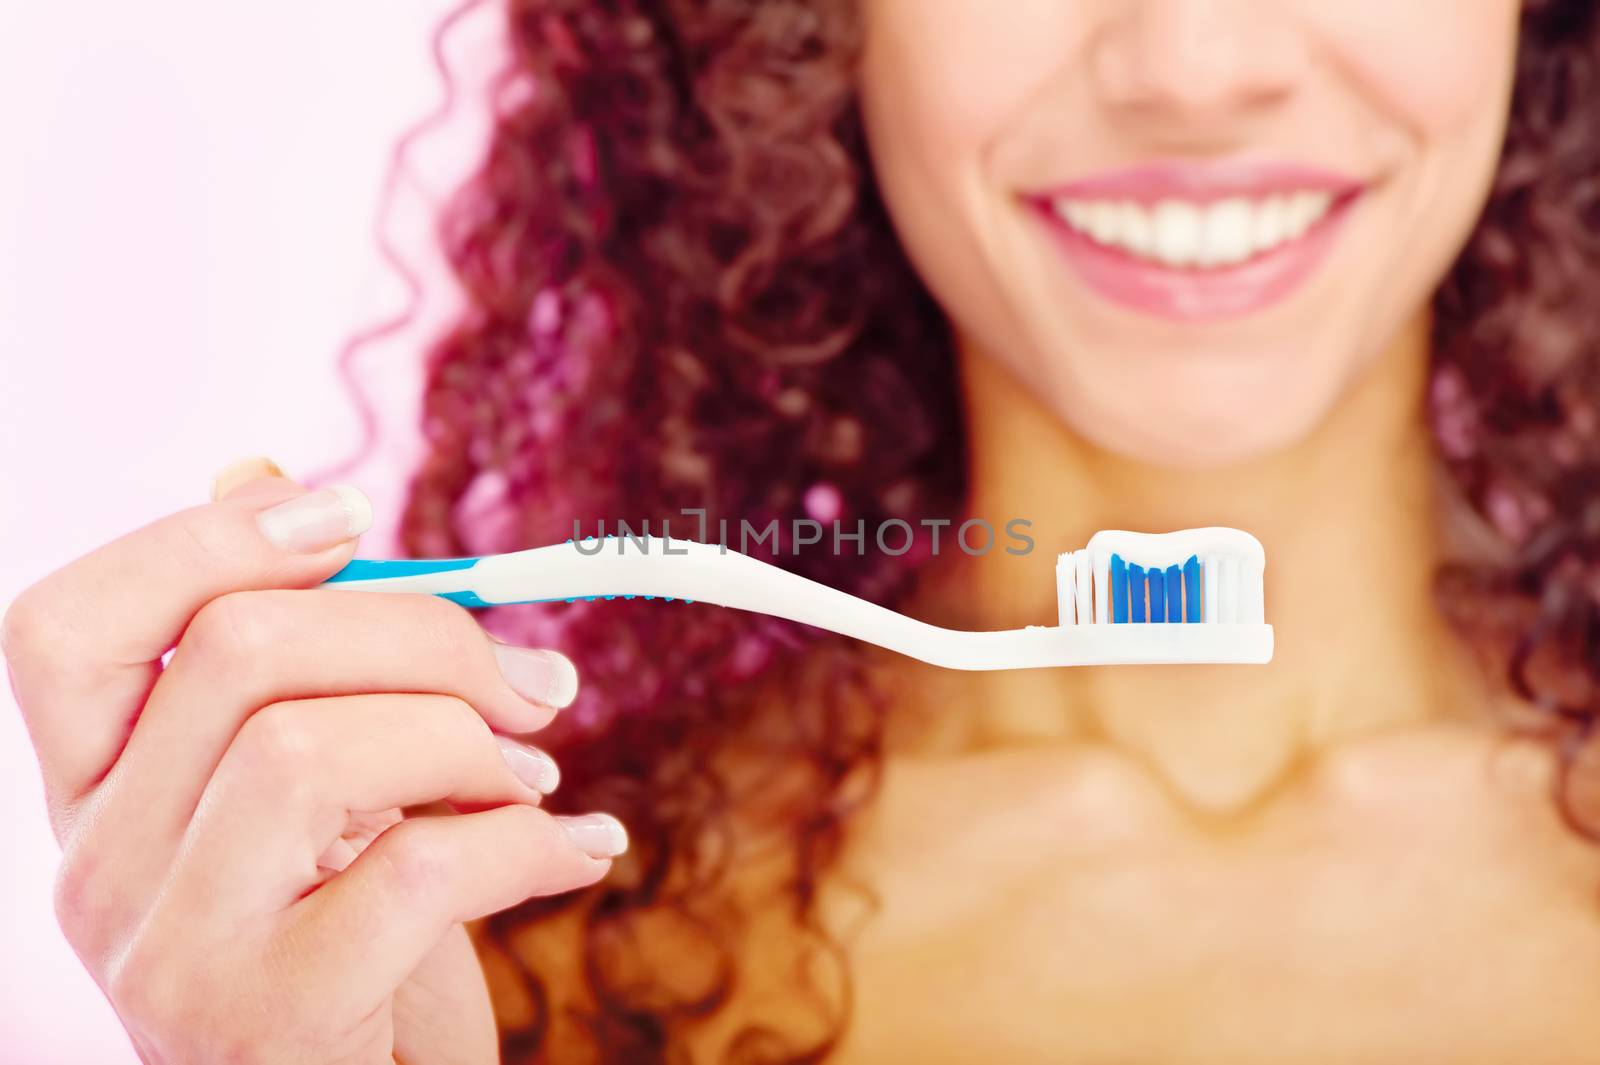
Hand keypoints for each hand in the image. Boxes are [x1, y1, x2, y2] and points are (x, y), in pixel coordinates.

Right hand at [2, 458, 625, 1063]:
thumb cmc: (357, 936)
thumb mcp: (322, 787)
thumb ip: (292, 652)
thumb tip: (261, 468)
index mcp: (101, 789)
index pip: (66, 626)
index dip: (207, 540)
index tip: (352, 521)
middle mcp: (98, 865)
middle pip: (234, 651)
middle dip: (426, 634)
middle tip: (533, 685)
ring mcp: (167, 950)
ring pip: (311, 748)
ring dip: (468, 738)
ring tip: (535, 778)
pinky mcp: (265, 1017)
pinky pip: (418, 864)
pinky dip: (532, 840)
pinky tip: (579, 849)